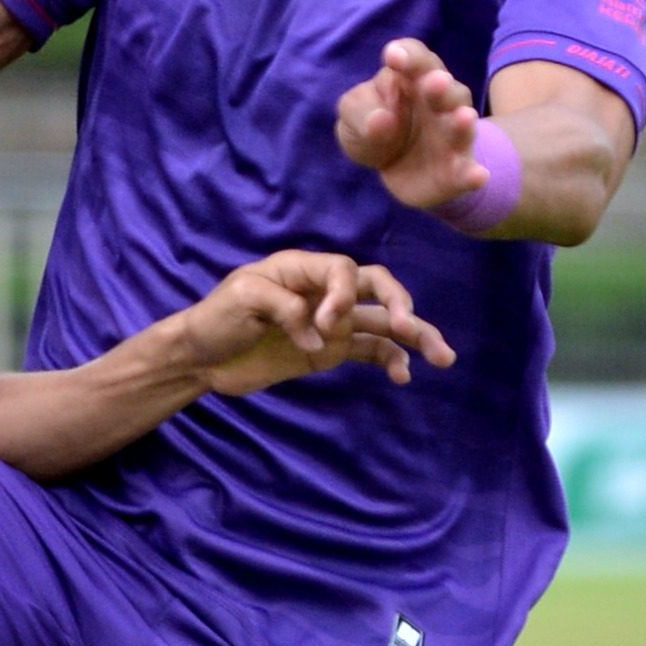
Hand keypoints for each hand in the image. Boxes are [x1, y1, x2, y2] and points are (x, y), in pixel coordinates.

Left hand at [177, 251, 455, 396]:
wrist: (201, 357)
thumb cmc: (215, 318)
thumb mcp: (241, 299)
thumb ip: (284, 307)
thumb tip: (321, 337)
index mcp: (301, 269)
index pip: (344, 269)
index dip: (344, 293)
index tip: (325, 324)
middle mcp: (324, 291)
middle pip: (377, 286)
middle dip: (401, 303)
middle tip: (409, 327)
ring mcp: (332, 322)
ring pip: (384, 321)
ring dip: (415, 335)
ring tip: (444, 357)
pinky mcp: (331, 350)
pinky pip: (371, 351)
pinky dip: (391, 360)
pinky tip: (403, 376)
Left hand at [336, 39, 487, 210]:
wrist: (395, 169)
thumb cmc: (376, 129)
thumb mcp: (355, 118)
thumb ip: (360, 112)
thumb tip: (380, 119)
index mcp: (410, 79)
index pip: (415, 57)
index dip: (407, 54)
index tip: (393, 57)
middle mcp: (439, 102)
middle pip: (444, 88)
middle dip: (439, 85)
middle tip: (435, 81)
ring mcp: (452, 135)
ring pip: (462, 124)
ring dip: (462, 122)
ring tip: (464, 117)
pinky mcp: (457, 168)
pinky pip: (467, 170)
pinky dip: (473, 173)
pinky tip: (478, 176)